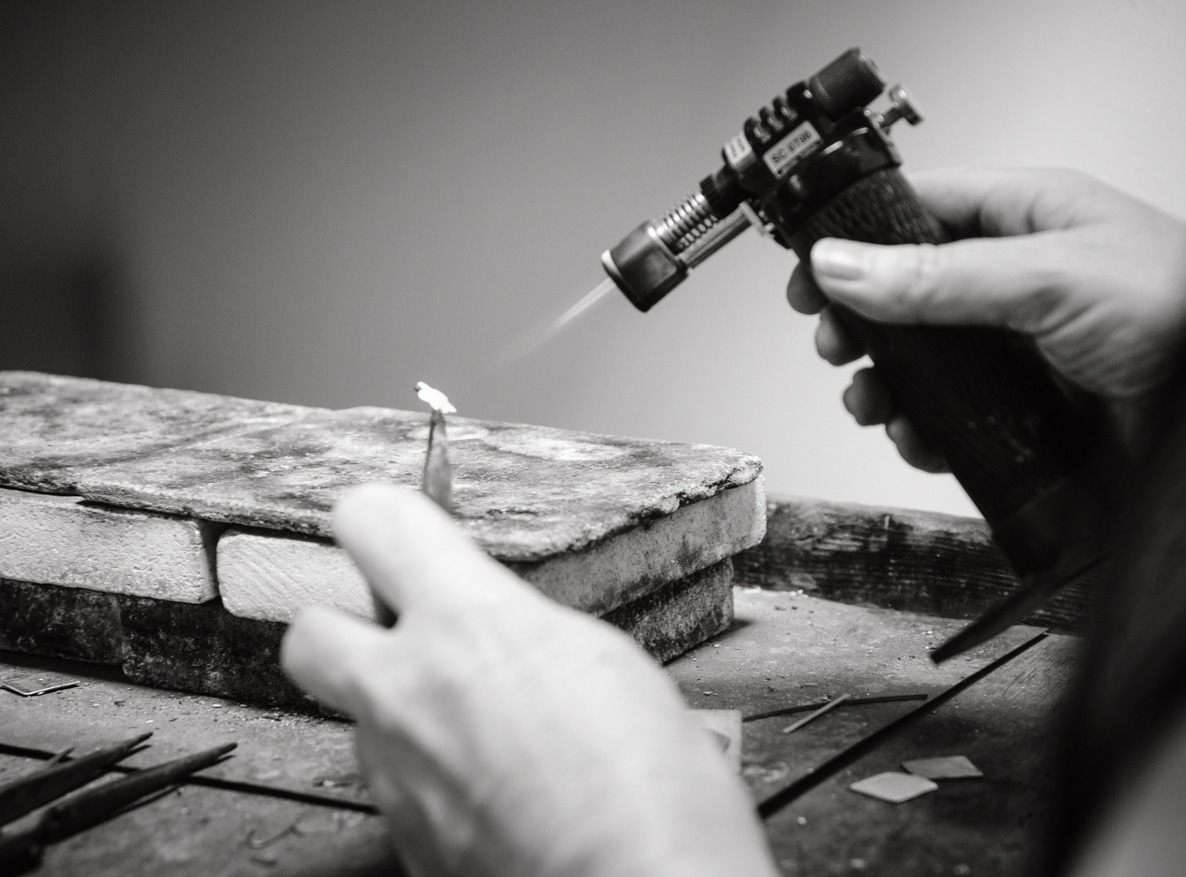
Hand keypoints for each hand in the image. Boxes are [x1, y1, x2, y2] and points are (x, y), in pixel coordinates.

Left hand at [281, 484, 777, 876]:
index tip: (394, 526)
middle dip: (346, 623)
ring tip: (475, 727)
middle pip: (309, 629)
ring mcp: (396, 769)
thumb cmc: (649, 783)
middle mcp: (408, 690)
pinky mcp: (402, 834)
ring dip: (398, 708)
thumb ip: (518, 626)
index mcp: (468, 623)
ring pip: (356, 715)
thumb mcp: (600, 659)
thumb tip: (493, 626)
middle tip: (403, 633)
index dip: (379, 516)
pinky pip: (392, 782)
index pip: (374, 521)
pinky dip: (425, 774)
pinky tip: (486, 783)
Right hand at [786, 168, 1185, 469]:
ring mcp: (1013, 347)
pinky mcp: (1019, 406)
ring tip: (872, 402)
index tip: (808, 273)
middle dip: (859, 322)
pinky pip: (946, 414)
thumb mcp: (1049, 278)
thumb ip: (939, 277)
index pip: (913, 209)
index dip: (852, 237)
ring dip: (882, 385)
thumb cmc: (1183, 313)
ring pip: (917, 360)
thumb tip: (844, 264)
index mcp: (1021, 219)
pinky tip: (917, 437)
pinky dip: (920, 431)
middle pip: (900, 291)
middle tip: (836, 346)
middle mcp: (1010, 280)